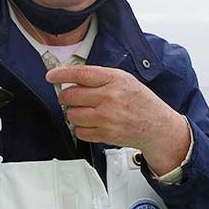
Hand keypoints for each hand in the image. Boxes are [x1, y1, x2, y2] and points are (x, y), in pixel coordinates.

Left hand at [46, 65, 190, 174]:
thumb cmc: (140, 101)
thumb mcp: (124, 80)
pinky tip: (91, 123)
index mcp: (114, 79)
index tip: (51, 76)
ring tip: (84, 111)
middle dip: (65, 97)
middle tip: (69, 98)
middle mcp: (109, 97)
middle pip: (70, 95)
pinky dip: (81, 128)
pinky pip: (79, 131)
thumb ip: (99, 77)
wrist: (157, 126)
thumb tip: (72, 78)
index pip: (80, 74)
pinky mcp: (104, 134)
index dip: (61, 74)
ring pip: (71, 115)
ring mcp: (106, 117)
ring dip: (73, 113)